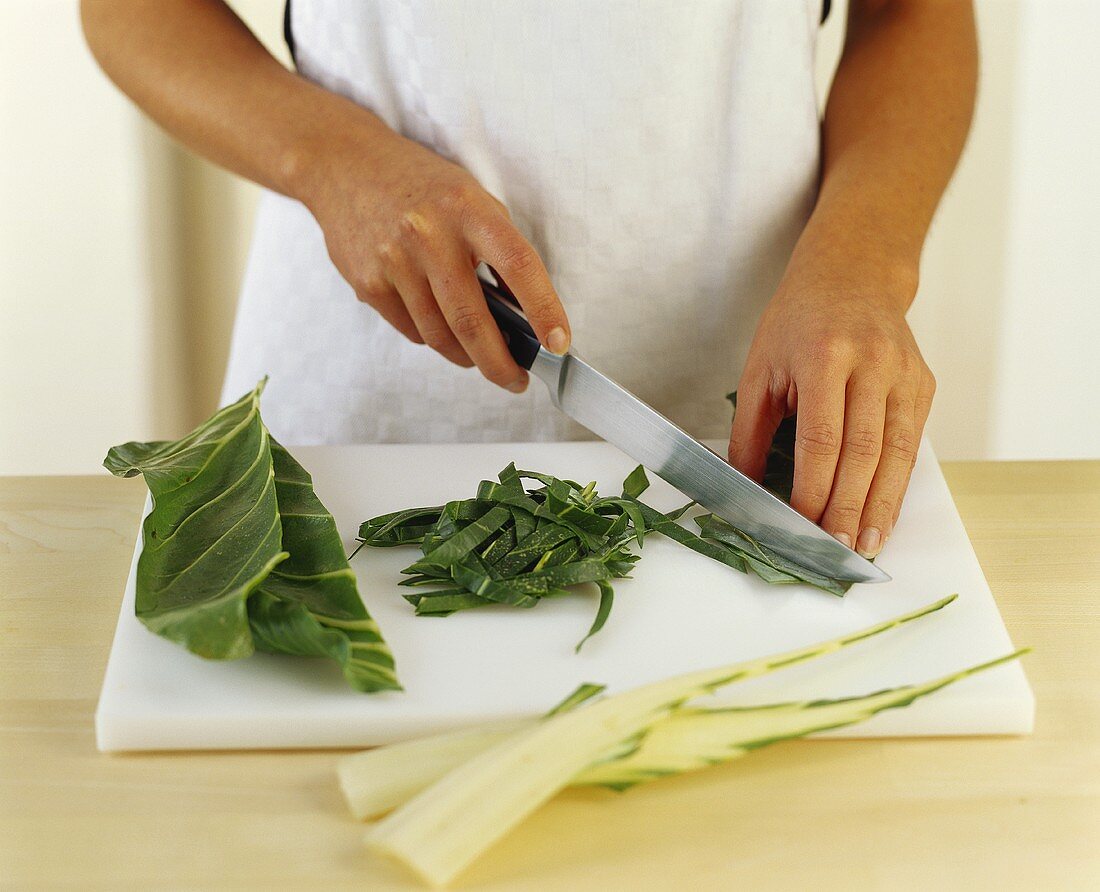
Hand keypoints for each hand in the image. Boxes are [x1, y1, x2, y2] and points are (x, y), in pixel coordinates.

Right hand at [300, 126, 569, 391]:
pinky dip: (433, 338)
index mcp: (468, 209)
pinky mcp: (368, 283)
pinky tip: (441, 328)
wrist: (346, 165)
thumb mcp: (472, 200)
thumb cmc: (422, 187)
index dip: (544, 309)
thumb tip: (527, 314)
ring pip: (440, 335)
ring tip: (481, 357)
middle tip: (517, 380)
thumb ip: (499, 250)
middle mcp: (430, 235)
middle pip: (472, 321)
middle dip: (500, 364)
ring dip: (467, 356)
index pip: (518, 266)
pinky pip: (411, 330)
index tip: (558, 343)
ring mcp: (395, 260)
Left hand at [728, 269, 934, 558]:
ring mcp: (905, 375)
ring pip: (897, 453)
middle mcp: (872, 364)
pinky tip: (883, 515)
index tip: (801, 523)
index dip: (813, 487)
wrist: (852, 277)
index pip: (822, 437)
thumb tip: (743, 487)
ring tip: (865, 545)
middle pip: (863, 451)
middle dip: (848, 506)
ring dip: (880, 506)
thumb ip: (750, 431)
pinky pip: (913, 445)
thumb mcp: (759, 367)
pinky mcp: (923, 386)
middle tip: (835, 548)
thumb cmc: (797, 322)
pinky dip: (898, 486)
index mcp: (824, 355)